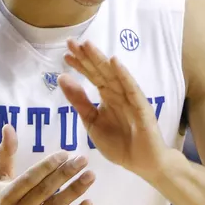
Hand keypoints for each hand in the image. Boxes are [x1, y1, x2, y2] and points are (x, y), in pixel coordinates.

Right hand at [0, 124, 94, 204]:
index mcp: (5, 196)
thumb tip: (9, 126)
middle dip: (65, 173)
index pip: (30, 179)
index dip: (48, 165)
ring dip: (74, 191)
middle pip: (44, 191)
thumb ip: (6, 154)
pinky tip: (89, 202)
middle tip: (83, 159)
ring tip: (90, 175)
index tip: (65, 153)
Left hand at [59, 39, 167, 181]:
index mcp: (107, 96)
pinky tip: (114, 62)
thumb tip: (62, 78)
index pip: (92, 75)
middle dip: (86, 57)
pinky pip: (131, 88)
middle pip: (100, 71)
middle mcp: (118, 92)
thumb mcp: (92, 122)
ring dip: (101, 60)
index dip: (79, 64)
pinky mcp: (141, 106)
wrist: (142, 163)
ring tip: (87, 46)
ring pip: (113, 75)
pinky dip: (123, 75)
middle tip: (71, 42)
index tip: (65, 53)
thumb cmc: (119, 144)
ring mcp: (130, 97)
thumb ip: (79, 101)